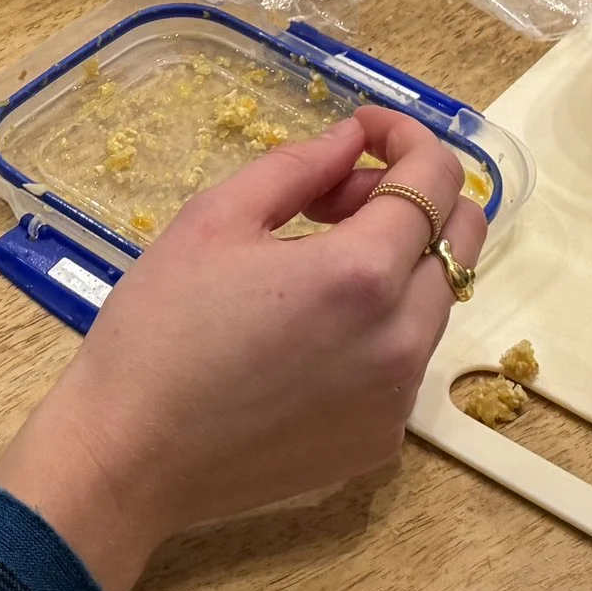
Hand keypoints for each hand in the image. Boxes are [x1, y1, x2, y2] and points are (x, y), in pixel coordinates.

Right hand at [0, 105, 488, 590]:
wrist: (128, 458)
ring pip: (437, 299)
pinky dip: (377, 325)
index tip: (363, 132)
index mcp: (361, 273)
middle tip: (335, 200)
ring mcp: (398, 397)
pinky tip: (305, 335)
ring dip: (395, 261)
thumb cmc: (156, 331)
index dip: (406, 136)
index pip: (436, 178)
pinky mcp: (382, 439)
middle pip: (462, 236)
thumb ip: (297, 165)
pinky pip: (407, 360)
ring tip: (310, 267)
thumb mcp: (213, 220)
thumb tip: (351, 142)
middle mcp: (402, 338)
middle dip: (412, 195)